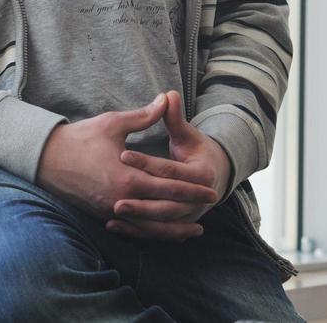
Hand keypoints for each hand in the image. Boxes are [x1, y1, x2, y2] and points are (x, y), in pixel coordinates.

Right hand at [35, 93, 219, 235]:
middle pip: (164, 209)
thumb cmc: (81, 138)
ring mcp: (110, 210)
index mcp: (128, 177)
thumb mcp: (114, 123)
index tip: (212, 188)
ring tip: (192, 231)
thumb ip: (144, 116)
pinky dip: (150, 232)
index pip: (169, 186)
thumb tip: (166, 99)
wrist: (46, 158)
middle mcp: (121, 199)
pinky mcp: (102, 213)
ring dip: (173, 230)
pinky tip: (160, 231)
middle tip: (211, 204)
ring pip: (149, 227)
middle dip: (189, 207)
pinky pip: (132, 228)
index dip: (192, 188)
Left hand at [106, 90, 232, 240]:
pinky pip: (155, 232)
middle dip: (140, 200)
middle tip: (114, 195)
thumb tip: (168, 94)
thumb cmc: (197, 150)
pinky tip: (113, 224)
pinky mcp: (178, 225)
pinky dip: (135, 230)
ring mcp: (189, 215)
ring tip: (112, 210)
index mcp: (202, 173)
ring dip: (136, 219)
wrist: (214, 176)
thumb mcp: (187, 134)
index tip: (122, 154)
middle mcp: (199, 200)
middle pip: (166, 203)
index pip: (170, 170)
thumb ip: (175, 118)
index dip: (146, 162)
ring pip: (160, 221)